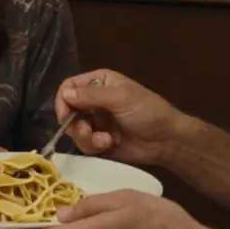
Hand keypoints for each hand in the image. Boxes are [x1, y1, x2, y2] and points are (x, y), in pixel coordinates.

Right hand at [55, 69, 184, 165]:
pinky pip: (85, 144)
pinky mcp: (100, 140)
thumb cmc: (147, 111)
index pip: (69, 87)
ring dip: (86, 137)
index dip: (63, 100)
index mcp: (99, 82)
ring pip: (74, 130)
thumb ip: (91, 96)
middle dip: (75, 124)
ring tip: (104, 140)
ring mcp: (97, 121)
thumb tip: (65, 94)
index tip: (64, 116)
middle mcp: (94, 100)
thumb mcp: (121, 98)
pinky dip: (94, 145)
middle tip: (86, 131)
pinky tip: (110, 144)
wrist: (166, 140)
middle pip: (68, 110)